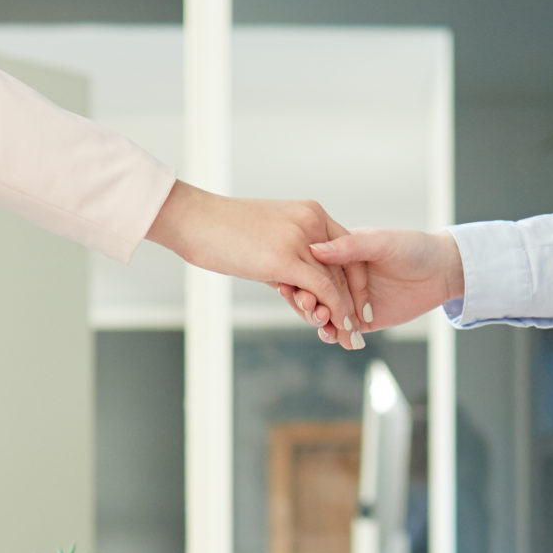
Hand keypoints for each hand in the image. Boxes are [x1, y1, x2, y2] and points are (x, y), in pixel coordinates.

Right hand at [146, 181, 370, 348]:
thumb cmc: (220, 231)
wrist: (193, 219)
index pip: (344, 249)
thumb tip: (292, 283)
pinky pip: (322, 289)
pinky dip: (334, 311)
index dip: (353, 280)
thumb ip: (286, 258)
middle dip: (355, 302)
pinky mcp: (286, 257)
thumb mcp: (264, 239)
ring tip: (351, 340)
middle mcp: (312, 221)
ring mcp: (301, 238)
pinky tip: (337, 329)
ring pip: (336, 281)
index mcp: (310, 212)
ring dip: (346, 314)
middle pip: (345, 267)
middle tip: (360, 331)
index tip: (359, 304)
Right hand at [281, 229, 463, 338]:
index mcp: (340, 253)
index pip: (311, 266)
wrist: (441, 272)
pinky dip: (334, 334)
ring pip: (325, 313)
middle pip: (314, 292)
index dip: (300, 276)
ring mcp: (351, 300)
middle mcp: (341, 277)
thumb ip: (350, 246)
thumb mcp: (381, 242)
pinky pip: (342, 330)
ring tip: (321, 322)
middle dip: (307, 301)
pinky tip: (332, 336)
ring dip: (318, 319)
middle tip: (307, 306)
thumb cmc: (413, 248)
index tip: (292, 284)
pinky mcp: (363, 320)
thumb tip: (315, 249)